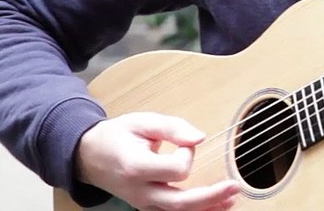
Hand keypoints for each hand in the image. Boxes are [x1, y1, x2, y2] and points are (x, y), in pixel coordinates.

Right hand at [75, 111, 239, 210]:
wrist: (88, 157)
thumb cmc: (117, 136)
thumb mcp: (142, 122)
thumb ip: (172, 127)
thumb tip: (200, 138)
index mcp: (137, 167)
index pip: (177, 170)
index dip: (188, 154)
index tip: (183, 142)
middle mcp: (140, 191)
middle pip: (180, 203)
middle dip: (210, 197)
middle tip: (235, 186)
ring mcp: (143, 203)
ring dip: (207, 208)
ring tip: (232, 199)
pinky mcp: (147, 207)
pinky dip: (196, 210)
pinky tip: (216, 205)